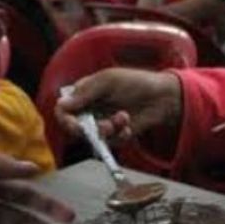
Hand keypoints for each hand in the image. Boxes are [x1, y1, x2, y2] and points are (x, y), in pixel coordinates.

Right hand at [56, 69, 181, 143]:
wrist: (163, 97)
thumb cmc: (136, 82)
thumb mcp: (109, 80)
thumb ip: (85, 93)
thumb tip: (61, 105)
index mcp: (84, 93)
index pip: (63, 109)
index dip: (65, 118)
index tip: (73, 124)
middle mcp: (91, 109)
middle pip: (74, 127)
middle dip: (86, 129)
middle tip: (101, 125)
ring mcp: (103, 123)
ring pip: (93, 136)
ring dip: (108, 129)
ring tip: (123, 117)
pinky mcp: (116, 135)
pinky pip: (111, 143)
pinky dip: (120, 135)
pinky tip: (129, 126)